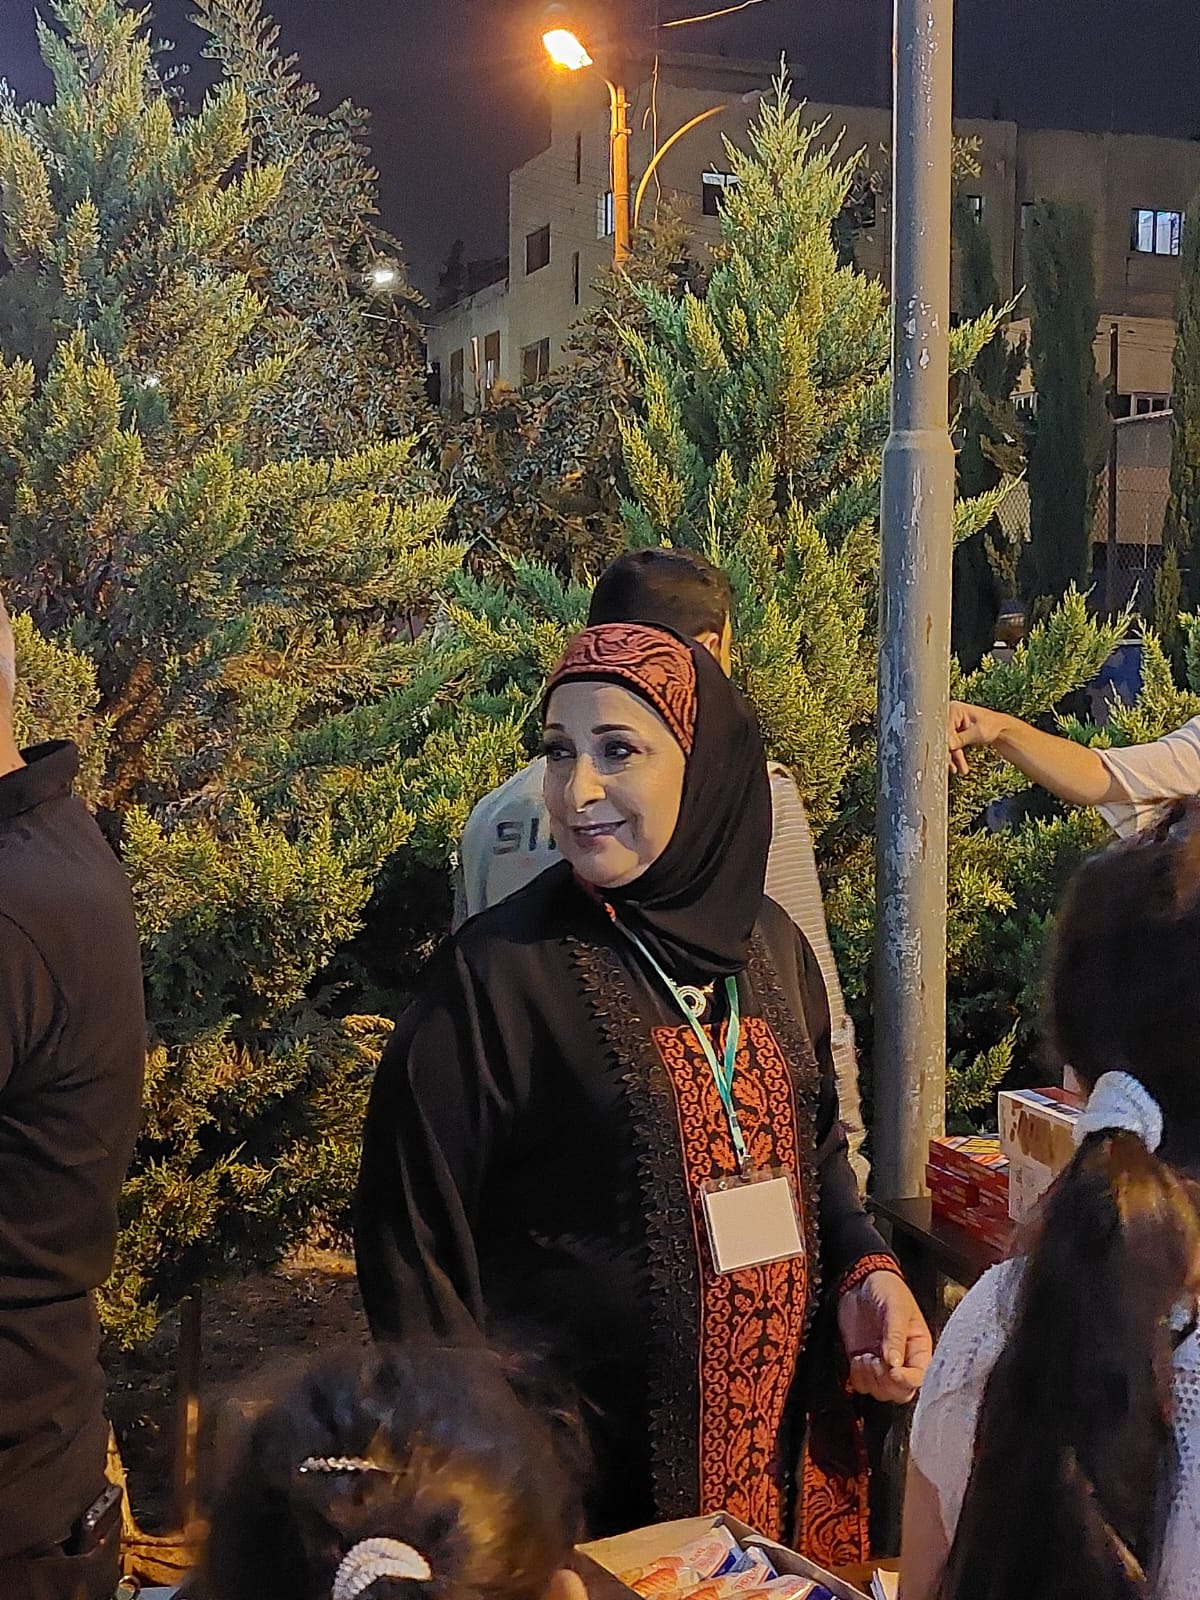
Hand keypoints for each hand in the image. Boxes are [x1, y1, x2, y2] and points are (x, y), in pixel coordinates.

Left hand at [837, 1270, 932, 1403]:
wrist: (860, 1280)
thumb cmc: (887, 1289)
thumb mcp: (895, 1307)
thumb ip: (895, 1335)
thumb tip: (894, 1364)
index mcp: (919, 1350)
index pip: (919, 1379)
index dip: (906, 1381)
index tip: (892, 1370)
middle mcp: (903, 1362)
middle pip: (900, 1392)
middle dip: (885, 1381)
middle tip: (874, 1360)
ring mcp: (882, 1364)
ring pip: (880, 1392)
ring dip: (869, 1378)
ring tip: (865, 1356)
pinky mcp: (864, 1363)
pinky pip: (861, 1385)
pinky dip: (857, 1376)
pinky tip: (857, 1358)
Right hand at [948, 700, 1005, 776]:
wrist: (1002, 730)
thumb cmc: (994, 726)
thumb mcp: (978, 732)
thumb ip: (962, 738)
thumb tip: (948, 745)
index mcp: (955, 709)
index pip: (944, 728)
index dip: (945, 743)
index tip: (948, 755)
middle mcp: (950, 714)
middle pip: (944, 736)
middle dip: (950, 753)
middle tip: (953, 767)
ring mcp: (952, 723)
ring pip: (947, 743)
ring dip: (953, 758)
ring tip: (959, 770)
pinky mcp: (954, 732)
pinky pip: (951, 745)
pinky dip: (955, 756)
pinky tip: (959, 766)